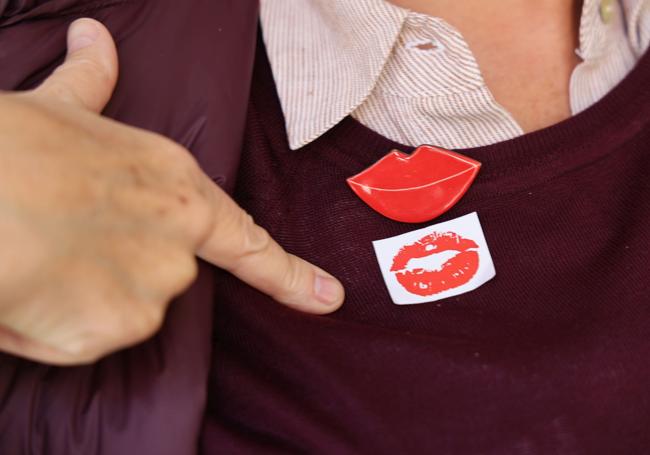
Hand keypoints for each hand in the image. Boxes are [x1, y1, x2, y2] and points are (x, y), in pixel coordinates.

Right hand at [0, 19, 343, 364]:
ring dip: (82, 297)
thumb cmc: (13, 146)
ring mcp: (155, 288)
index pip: (250, 242)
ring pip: (122, 311)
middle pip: (163, 276)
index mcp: (178, 188)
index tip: (329, 298)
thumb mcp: (59, 109)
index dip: (292, 276)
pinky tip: (30, 290)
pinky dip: (57, 325)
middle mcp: (181, 242)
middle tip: (60, 238)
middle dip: (116, 267)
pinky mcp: (117, 328)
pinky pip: (88, 338)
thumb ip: (92, 83)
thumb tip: (96, 39)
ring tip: (37, 260)